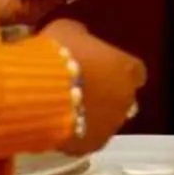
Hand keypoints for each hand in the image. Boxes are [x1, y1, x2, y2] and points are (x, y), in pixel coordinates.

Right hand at [45, 19, 147, 155]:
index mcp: (126, 67)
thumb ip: (81, 36)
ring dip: (92, 115)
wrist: (39, 92)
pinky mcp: (92, 144)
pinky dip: (78, 133)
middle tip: (81, 88)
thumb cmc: (58, 54)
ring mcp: (111, 124)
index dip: (117, 69)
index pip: (134, 70)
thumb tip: (81, 38)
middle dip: (106, 94)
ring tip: (66, 109)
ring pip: (107, 120)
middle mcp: (126, 97)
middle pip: (122, 97)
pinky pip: (88, 138)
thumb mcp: (67, 31)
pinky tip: (59, 126)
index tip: (102, 68)